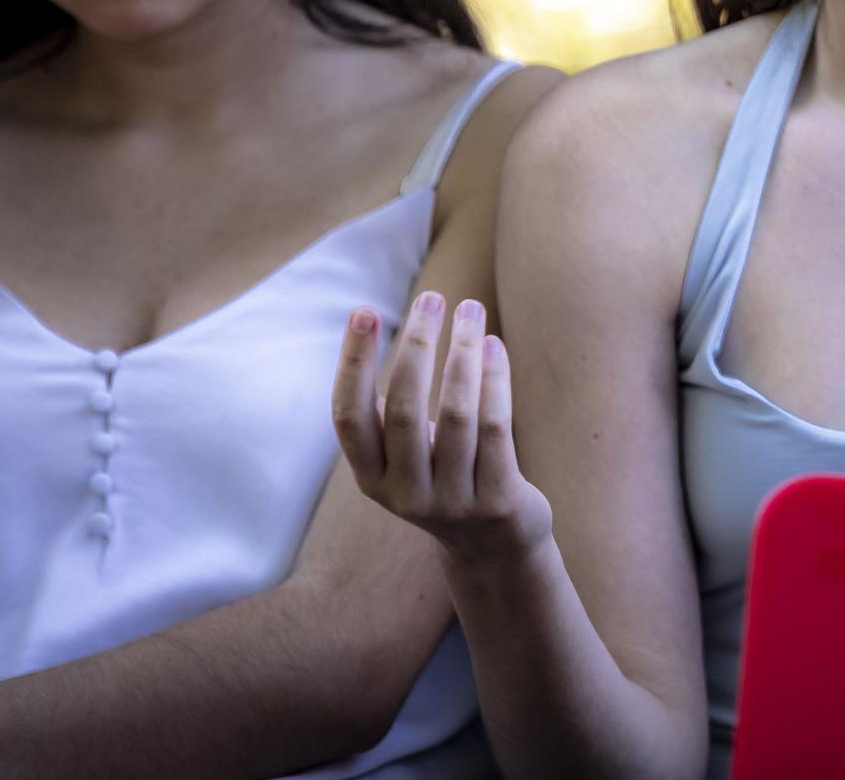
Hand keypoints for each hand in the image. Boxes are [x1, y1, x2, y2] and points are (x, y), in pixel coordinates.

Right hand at [332, 291, 553, 565]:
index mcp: (371, 478)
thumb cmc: (444, 477)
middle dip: (416, 346)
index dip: (353, 363)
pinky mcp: (496, 501)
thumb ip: (390, 410)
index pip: (348, 416)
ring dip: (462, 353)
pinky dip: (495, 380)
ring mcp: (451, 502)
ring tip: (471, 308)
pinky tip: (495, 346)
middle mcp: (404, 494)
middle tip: (431, 297)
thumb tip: (383, 327)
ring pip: (456, 415)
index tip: (363, 311)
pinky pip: (495, 428)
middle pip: (404, 410)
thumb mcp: (405, 455)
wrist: (493, 547)